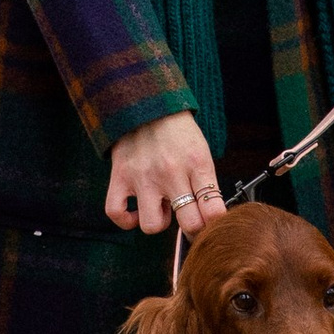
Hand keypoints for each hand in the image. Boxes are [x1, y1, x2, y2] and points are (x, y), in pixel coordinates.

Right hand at [106, 111, 222, 237]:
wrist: (146, 103)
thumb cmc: (177, 132)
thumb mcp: (201, 152)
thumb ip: (206, 184)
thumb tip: (210, 218)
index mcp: (197, 165)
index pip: (214, 210)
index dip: (216, 225)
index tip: (212, 223)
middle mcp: (171, 173)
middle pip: (189, 223)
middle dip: (193, 230)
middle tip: (189, 221)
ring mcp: (143, 177)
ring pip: (153, 225)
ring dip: (159, 222)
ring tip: (161, 206)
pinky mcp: (120, 177)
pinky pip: (117, 213)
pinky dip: (126, 220)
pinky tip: (136, 211)